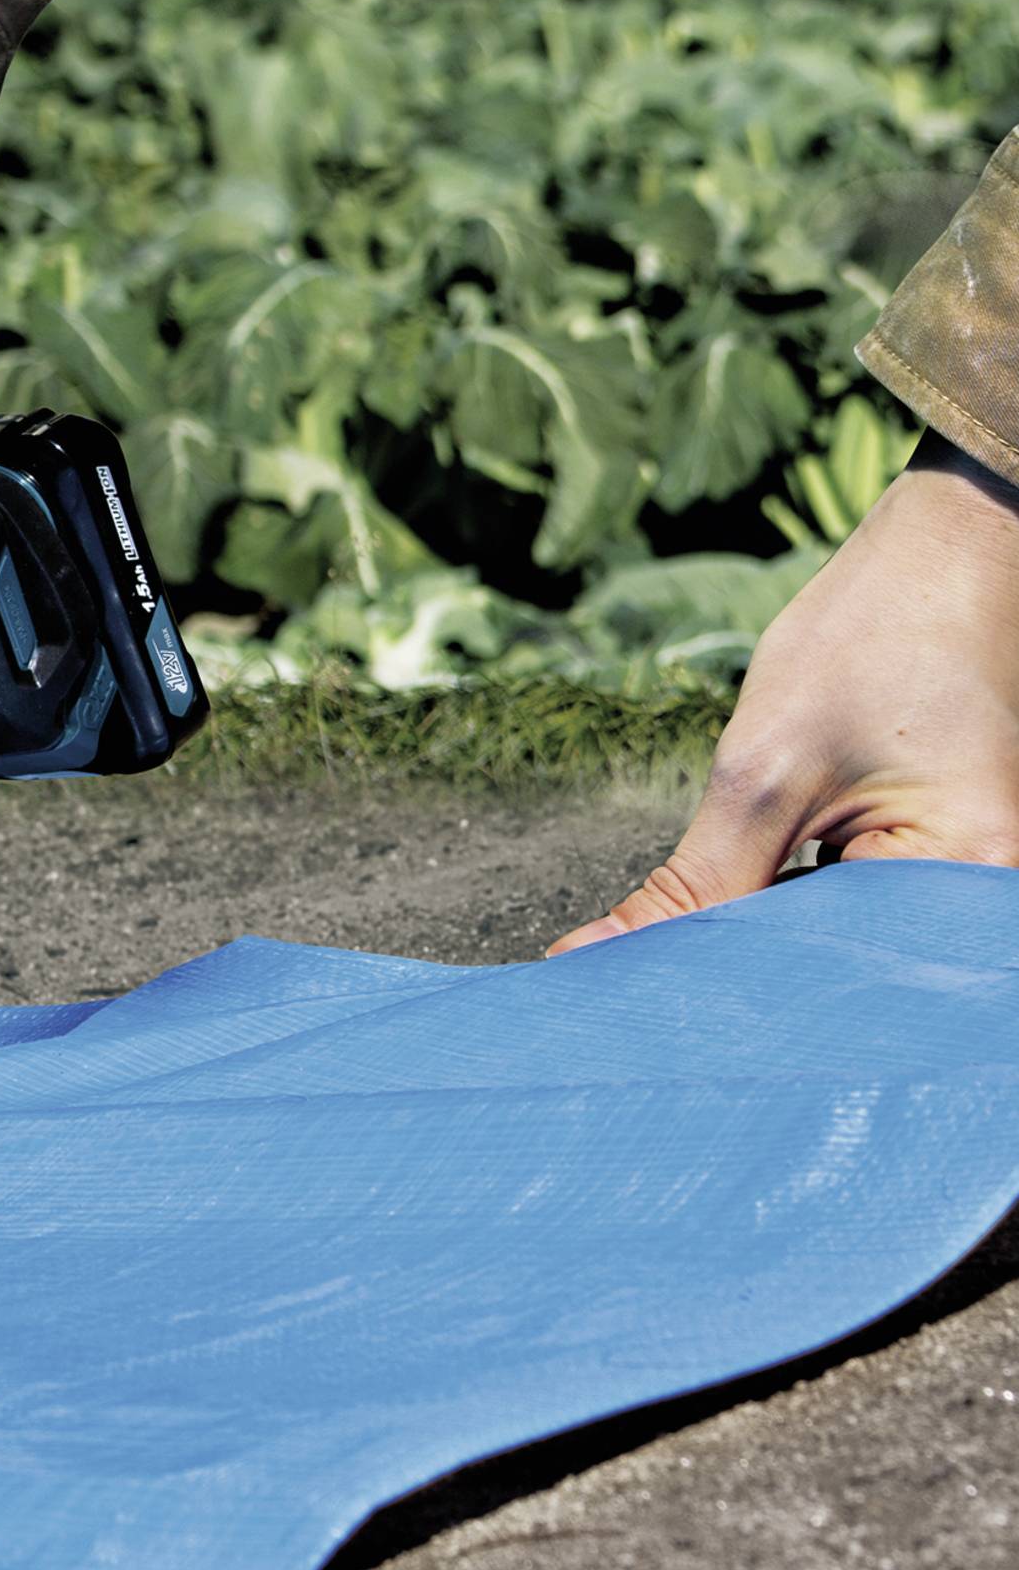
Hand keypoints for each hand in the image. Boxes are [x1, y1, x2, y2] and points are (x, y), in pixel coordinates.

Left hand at [551, 435, 1018, 952]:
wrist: (949, 555)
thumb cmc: (877, 636)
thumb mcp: (763, 767)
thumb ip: (689, 884)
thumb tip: (594, 962)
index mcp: (963, 879)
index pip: (819, 978)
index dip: (716, 998)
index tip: (623, 1014)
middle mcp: (976, 900)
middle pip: (828, 975)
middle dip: (730, 980)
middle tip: (626, 999)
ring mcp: (956, 885)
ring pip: (828, 948)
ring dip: (752, 947)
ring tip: (666, 964)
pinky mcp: (930, 866)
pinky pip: (844, 914)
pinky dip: (781, 913)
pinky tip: (723, 917)